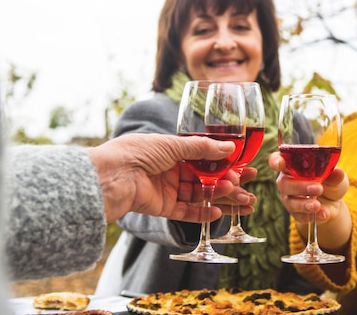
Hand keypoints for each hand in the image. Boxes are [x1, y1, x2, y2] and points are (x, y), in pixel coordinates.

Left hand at [87, 133, 256, 222]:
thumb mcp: (172, 144)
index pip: (204, 157)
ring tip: (237, 194)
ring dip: (218, 194)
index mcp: (172, 151)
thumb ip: (202, 148)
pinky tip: (219, 210)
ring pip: (199, 194)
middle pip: (205, 177)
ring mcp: (167, 189)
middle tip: (246, 184)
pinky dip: (202, 212)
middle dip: (226, 181)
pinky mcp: (163, 207)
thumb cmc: (136, 152)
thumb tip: (230, 147)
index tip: (243, 165)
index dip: (224, 162)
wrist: (110, 176)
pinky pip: (187, 211)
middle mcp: (171, 170)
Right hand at [269, 151, 350, 251]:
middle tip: (318, 188)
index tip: (280, 163)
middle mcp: (287, 180)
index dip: (276, 161)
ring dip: (304, 204)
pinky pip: (299, 216)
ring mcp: (289, 198)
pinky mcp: (296, 213)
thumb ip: (335, 174)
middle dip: (300, 186)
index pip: (277, 160)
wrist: (334, 202)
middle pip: (284, 183)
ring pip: (290, 202)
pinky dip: (312, 216)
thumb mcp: (336, 176)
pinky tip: (323, 213)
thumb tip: (337, 172)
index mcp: (292, 165)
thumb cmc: (330, 182)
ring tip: (317, 205)